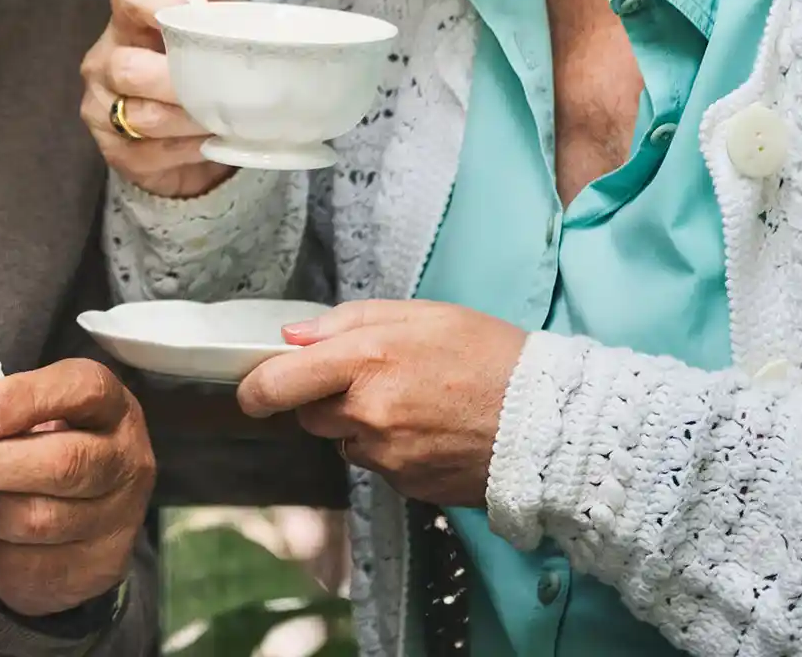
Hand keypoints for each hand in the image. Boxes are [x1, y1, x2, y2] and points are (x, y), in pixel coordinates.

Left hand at [0, 359, 153, 616]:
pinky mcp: (98, 569)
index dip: (22, 399)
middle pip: (63, 463)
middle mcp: (127, 462)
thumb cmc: (53, 444)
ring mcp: (118, 520)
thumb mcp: (39, 409)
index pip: (82, 390)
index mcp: (112, 407)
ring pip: (40, 520)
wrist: (92, 515)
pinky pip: (28, 564)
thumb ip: (3, 399)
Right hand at [80, 0, 240, 198]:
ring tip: (225, 118)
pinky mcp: (112, 151)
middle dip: (182, 81)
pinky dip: (189, 150)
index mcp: (128, 20)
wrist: (197, 133)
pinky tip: (208, 143)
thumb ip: (216, 4)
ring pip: (144, 116)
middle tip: (223, 88)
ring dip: (192, 120)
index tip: (194, 15)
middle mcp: (103, 60)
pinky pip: (150, 153)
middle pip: (129, 68)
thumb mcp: (222, 32)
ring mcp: (100, 107)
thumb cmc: (206, 67)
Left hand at [235, 301, 527, 508]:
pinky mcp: (406, 486)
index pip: (278, 383)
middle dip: (327, 398)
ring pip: (345, 441)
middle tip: (374, 379)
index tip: (251, 388)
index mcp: (366, 362)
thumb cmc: (490, 356)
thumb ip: (348, 323)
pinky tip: (430, 430)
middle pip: (310, 413)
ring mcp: (387, 456)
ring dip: (362, 425)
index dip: (255, 388)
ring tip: (415, 403)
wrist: (550, 422)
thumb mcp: (421, 315)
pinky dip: (391, 450)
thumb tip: (292, 338)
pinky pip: (378, 465)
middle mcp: (368, 414)